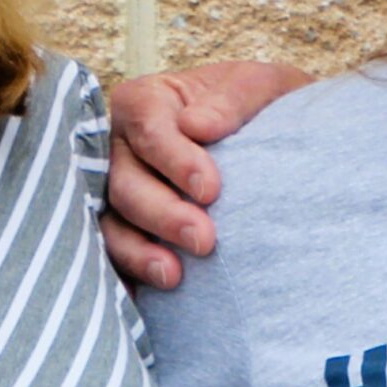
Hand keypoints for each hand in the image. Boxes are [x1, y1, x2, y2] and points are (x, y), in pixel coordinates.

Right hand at [101, 61, 312, 288]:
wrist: (275, 143)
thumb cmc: (262, 108)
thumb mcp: (260, 87)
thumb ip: (232, 99)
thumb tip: (196, 125)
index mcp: (147, 101)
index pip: (147, 127)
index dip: (173, 158)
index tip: (211, 189)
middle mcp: (121, 146)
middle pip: (123, 181)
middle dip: (161, 213)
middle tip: (205, 240)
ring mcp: (118, 190)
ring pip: (110, 222)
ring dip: (138, 251)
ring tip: (174, 276)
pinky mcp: (125, 229)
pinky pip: (112, 255)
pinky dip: (125, 275)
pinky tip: (141, 299)